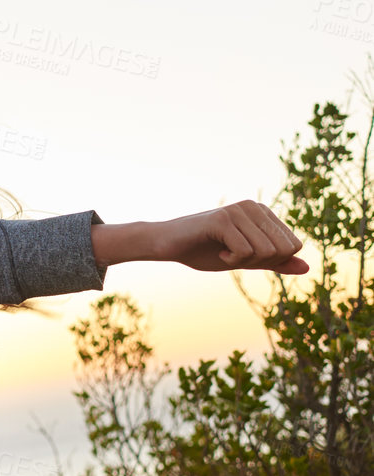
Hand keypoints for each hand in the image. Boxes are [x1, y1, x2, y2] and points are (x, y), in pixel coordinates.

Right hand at [147, 202, 308, 273]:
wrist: (168, 246)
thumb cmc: (205, 250)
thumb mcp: (246, 260)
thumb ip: (275, 262)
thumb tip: (306, 268)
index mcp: (263, 213)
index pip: (293, 245)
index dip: (272, 260)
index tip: (246, 254)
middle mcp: (254, 207)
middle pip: (283, 248)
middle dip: (260, 261)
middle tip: (235, 254)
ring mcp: (238, 210)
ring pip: (266, 251)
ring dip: (244, 260)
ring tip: (224, 251)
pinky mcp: (223, 219)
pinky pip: (245, 250)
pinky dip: (231, 259)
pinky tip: (217, 250)